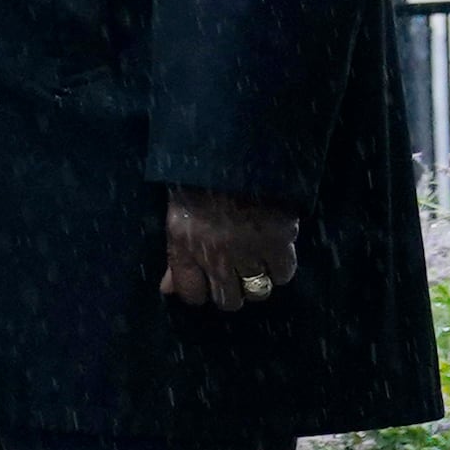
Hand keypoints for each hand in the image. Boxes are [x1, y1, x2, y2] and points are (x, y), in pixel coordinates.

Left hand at [160, 187, 299, 312]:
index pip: (189, 293)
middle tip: (237, 277)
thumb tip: (167, 291)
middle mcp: (213, 253)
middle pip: (227, 300)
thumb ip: (175, 256)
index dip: (200, 293)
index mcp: (182, 244)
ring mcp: (247, 250)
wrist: (235, 150)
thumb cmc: (199, 178)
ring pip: (256, 291)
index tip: (208, 286)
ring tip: (258, 267)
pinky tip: (276, 255)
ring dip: (258, 283)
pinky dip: (281, 269)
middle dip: (232, 292)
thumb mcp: (177, 214)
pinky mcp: (278, 242)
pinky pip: (283, 274)